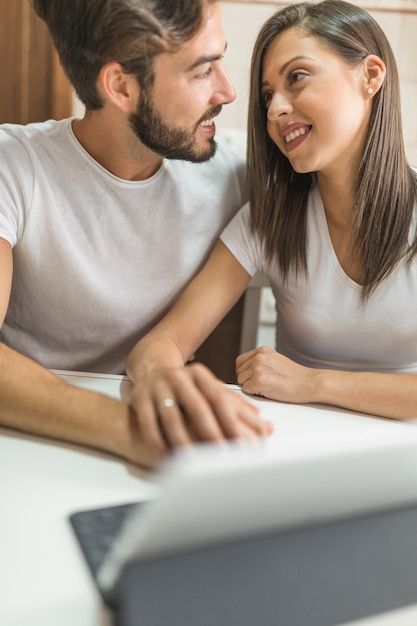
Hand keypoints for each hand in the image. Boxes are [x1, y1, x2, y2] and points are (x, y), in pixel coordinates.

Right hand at [128, 362, 271, 457]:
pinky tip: (165, 456)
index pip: (220, 398)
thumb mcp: (210, 388)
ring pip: (171, 416)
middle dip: (210, 433)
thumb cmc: (186, 384)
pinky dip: (157, 441)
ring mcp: (158, 387)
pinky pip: (148, 422)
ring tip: (193, 462)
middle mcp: (179, 378)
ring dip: (182, 441)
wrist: (150, 366)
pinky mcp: (140, 397)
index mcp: (201, 374)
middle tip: (221, 456)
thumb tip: (266, 426)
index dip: (232, 421)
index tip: (243, 444)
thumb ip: (238, 407)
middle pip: (197, 407)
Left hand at [236, 346, 315, 403]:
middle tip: (264, 384)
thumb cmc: (296, 376)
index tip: (251, 378)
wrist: (310, 383)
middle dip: (248, 380)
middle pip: (239, 372)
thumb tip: (246, 370)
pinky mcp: (259, 381)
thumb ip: (262, 362)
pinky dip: (256, 393)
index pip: (240, 361)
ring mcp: (258, 368)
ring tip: (269, 386)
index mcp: (262, 350)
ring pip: (242, 382)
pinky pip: (246, 390)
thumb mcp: (276, 361)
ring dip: (252, 387)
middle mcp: (258, 357)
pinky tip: (269, 391)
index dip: (244, 372)